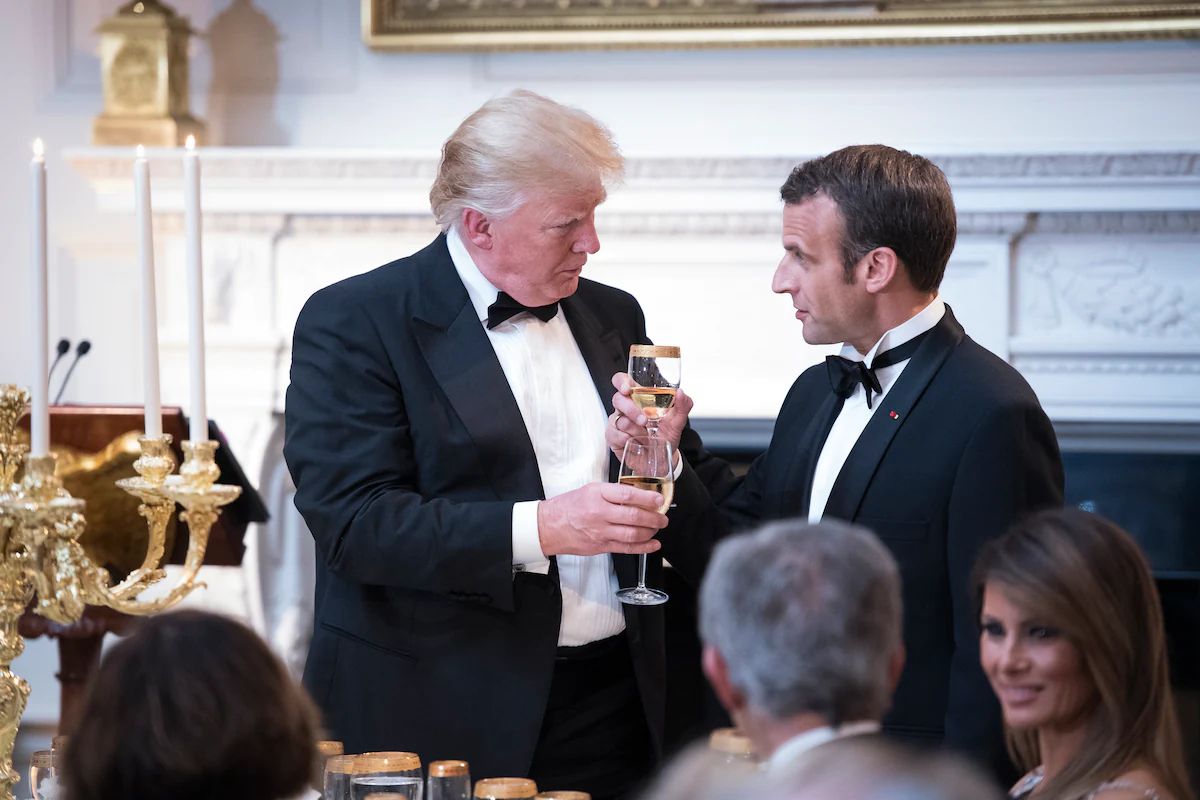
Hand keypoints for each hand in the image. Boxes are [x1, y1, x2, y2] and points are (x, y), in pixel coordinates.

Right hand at [537, 482, 667, 556]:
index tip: (659, 499)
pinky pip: (626, 548)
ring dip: (650, 531)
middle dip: (654, 517)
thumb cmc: (570, 506)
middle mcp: (599, 513)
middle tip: (663, 517)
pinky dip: (643, 547)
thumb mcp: (590, 490)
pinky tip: (653, 545)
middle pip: (633, 516)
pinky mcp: (601, 546)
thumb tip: (639, 495)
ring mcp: (600, 532)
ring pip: (632, 534)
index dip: (647, 498)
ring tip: (658, 527)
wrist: (549, 526)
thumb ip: (613, 492)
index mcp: (597, 494)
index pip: (627, 495)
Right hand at [606, 372, 692, 457]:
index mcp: (639, 398)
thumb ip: (683, 405)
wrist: (662, 459)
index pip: (623, 381)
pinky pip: (614, 435)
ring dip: (635, 430)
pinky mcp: (612, 436)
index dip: (621, 382)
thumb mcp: (678, 422)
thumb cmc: (666, 436)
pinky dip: (627, 440)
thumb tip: (681, 393)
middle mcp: (626, 407)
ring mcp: (617, 421)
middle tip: (644, 421)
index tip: (627, 389)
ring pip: (619, 420)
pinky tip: (636, 443)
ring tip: (646, 436)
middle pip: (618, 399)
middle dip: (632, 410)